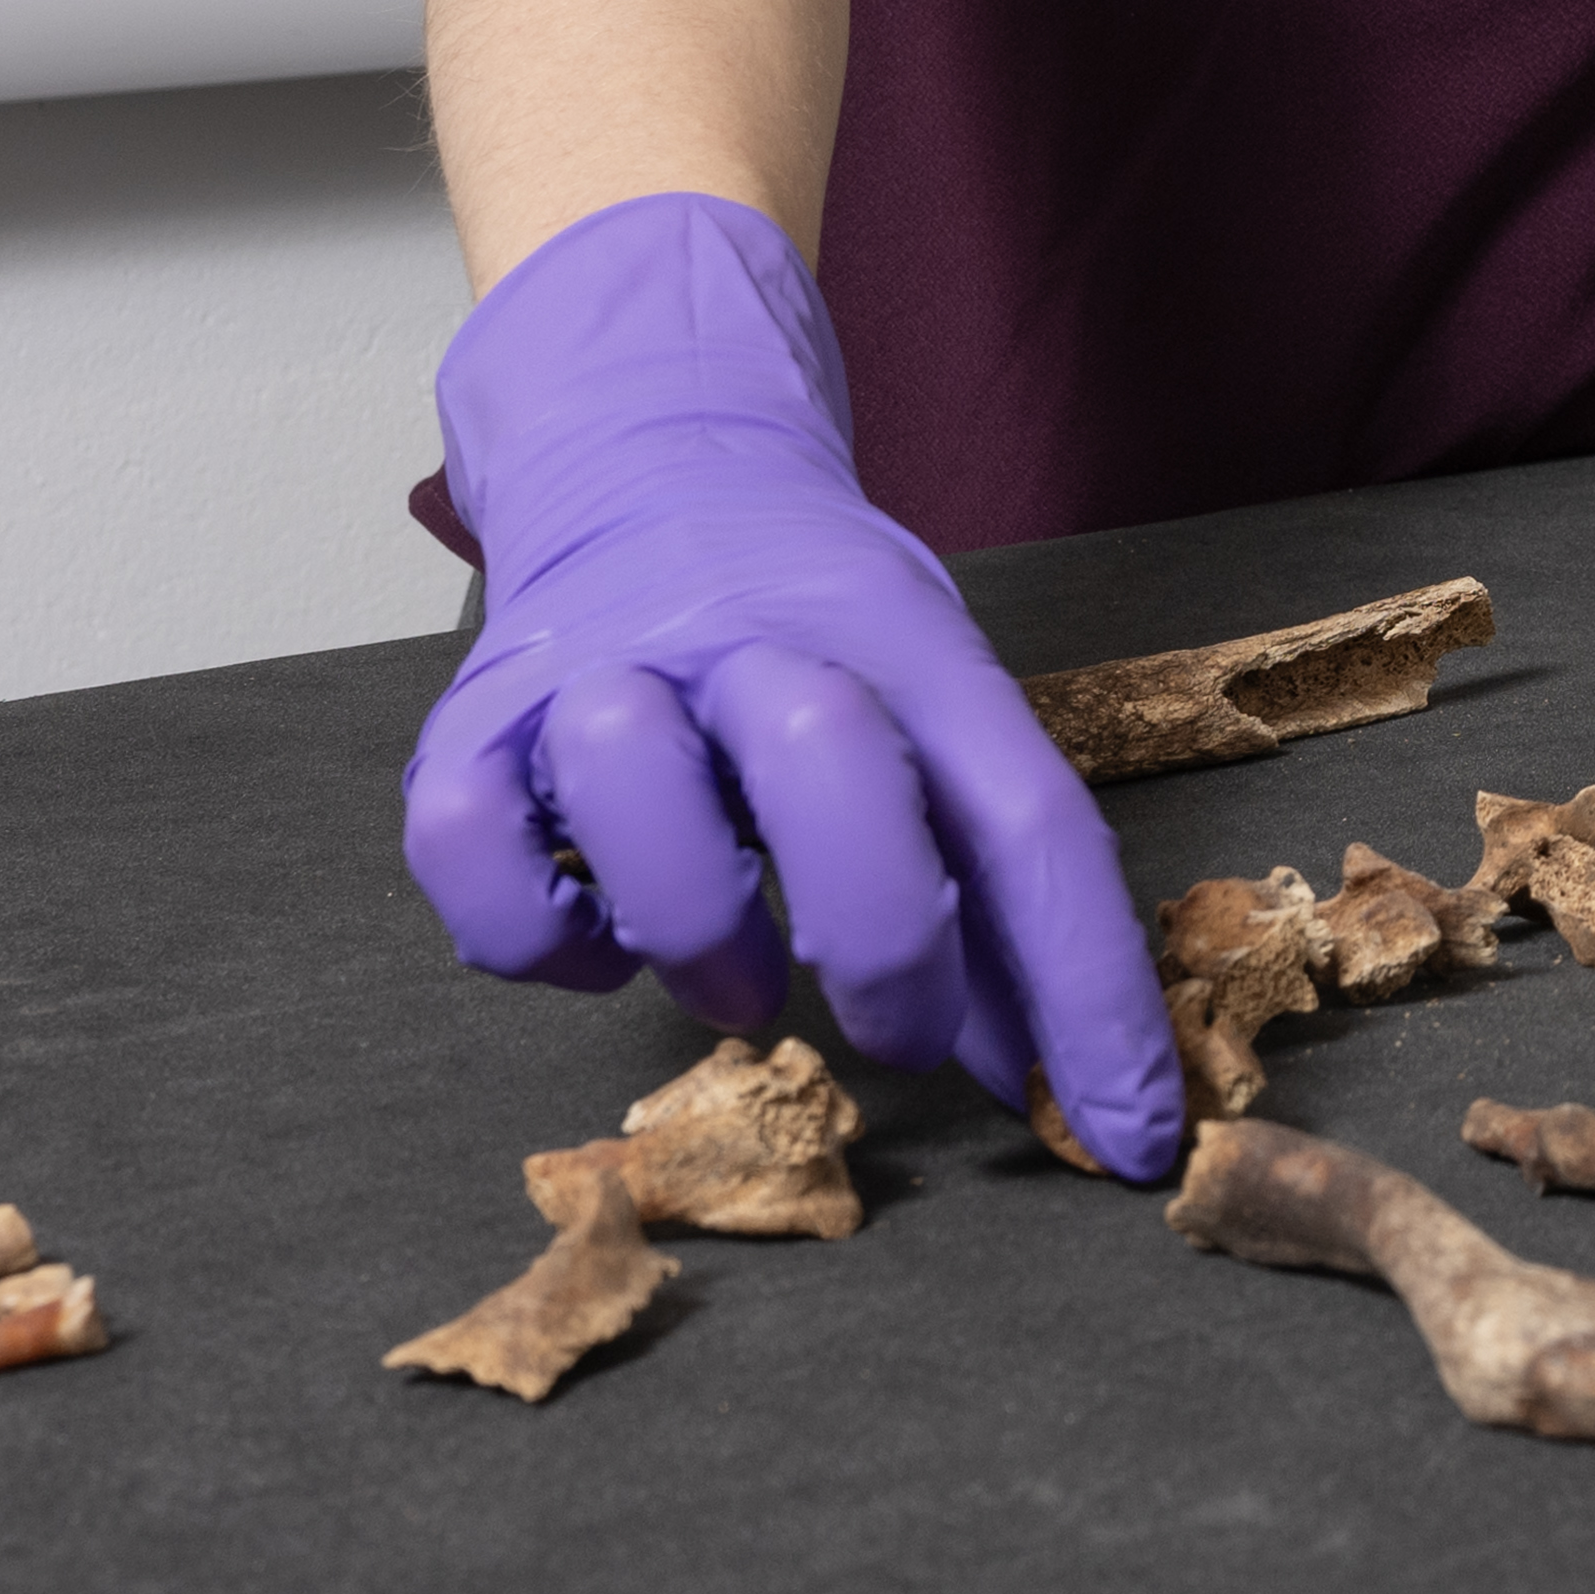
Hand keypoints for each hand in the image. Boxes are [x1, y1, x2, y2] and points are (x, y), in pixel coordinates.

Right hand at [394, 193, 1192, 1177]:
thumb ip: (984, 901)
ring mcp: (601, 664)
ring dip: (695, 925)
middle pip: (830, 758)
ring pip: (628, 776)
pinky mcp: (471, 717)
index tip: (1129, 1139)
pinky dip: (529, 934)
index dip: (1088, 990)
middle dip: (887, 936)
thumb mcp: (934, 715)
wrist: (652, 455)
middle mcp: (750, 635)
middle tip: (898, 1035)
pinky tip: (589, 938)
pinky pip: (465, 841)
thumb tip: (1049, 1085)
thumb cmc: (816, 633)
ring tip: (733, 980)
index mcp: (904, 641)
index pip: (1027, 817)